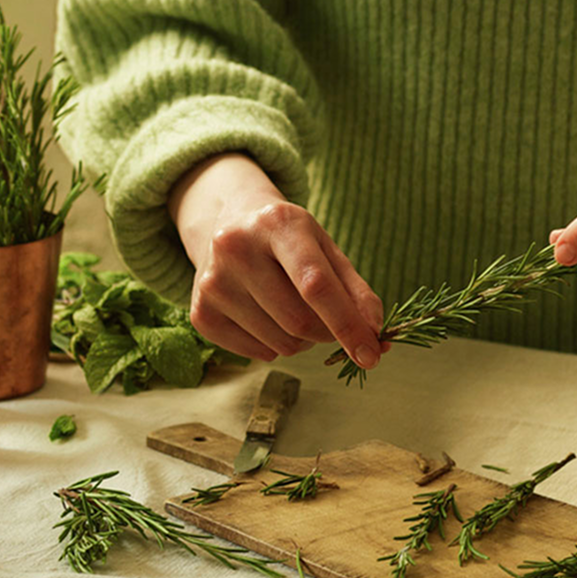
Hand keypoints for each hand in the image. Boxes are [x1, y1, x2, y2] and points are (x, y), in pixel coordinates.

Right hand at [168, 153, 386, 366]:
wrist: (228, 226)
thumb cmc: (289, 242)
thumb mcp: (326, 249)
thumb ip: (357, 292)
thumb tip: (376, 338)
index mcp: (277, 223)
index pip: (315, 285)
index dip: (347, 324)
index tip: (370, 354)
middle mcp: (235, 248)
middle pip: (298, 322)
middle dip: (326, 333)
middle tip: (327, 320)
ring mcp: (212, 282)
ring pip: (280, 344)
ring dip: (301, 341)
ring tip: (291, 310)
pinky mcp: (200, 314)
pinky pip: (257, 354)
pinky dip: (274, 346)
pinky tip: (266, 316)